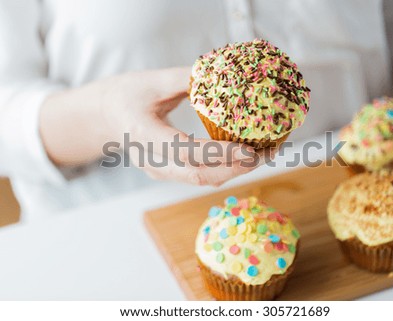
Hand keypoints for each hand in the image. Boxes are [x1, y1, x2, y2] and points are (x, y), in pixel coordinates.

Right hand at [41, 67, 269, 185]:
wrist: (102, 117)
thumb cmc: (123, 96)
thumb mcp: (151, 80)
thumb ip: (186, 78)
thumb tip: (224, 74)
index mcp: (144, 137)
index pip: (185, 153)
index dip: (219, 154)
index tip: (249, 149)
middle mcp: (153, 162)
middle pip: (200, 176)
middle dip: (238, 168)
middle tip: (269, 152)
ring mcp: (160, 171)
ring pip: (203, 180)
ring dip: (236, 170)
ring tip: (265, 154)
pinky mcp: (168, 172)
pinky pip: (200, 176)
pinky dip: (225, 169)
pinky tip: (244, 155)